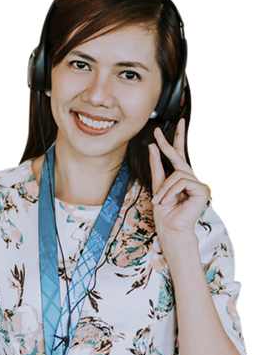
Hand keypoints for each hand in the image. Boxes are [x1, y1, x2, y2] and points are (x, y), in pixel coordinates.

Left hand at [148, 118, 210, 240]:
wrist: (169, 228)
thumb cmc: (165, 212)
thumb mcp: (157, 186)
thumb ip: (156, 166)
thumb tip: (152, 147)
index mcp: (180, 177)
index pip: (178, 155)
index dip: (175, 139)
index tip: (169, 126)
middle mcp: (191, 179)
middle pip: (179, 157)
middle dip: (167, 144)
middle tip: (157, 132)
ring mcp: (198, 185)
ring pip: (176, 174)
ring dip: (164, 188)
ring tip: (160, 200)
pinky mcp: (202, 191)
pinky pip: (182, 182)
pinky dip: (171, 191)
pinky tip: (169, 200)